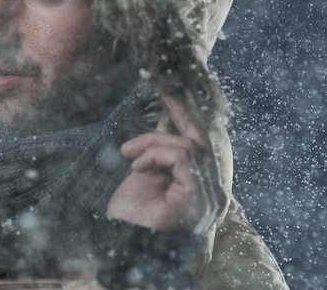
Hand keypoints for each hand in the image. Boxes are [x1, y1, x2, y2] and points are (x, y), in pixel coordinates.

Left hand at [106, 95, 226, 233]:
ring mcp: (209, 196)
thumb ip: (161, 152)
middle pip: (197, 142)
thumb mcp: (148, 174)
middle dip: (174, 121)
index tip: (170, 93)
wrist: (123, 243)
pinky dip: (156, 155)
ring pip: (189, 146)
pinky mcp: (197, 196)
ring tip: (129, 156)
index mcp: (202, 187)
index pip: (202, 144)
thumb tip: (166, 123)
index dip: (187, 117)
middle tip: (147, 118)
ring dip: (153, 144)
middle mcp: (213, 192)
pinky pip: (183, 158)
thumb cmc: (134, 215)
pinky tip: (137, 168)